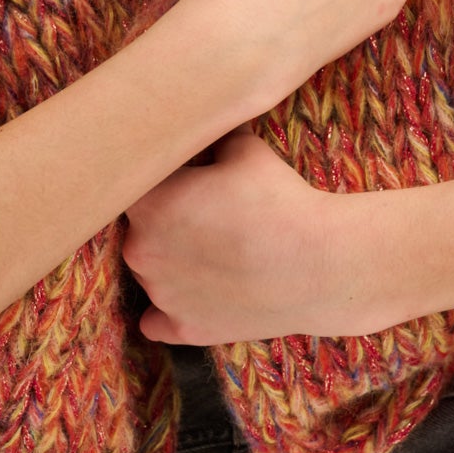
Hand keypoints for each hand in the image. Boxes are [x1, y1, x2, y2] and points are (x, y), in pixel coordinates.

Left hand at [122, 125, 339, 344]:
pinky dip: (171, 309)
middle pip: (140, 230)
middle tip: (207, 215)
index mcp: (149, 204)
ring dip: (171, 263)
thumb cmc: (279, 202)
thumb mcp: (245, 150)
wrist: (317, 265)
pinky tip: (195, 294)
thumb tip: (208, 123)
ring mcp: (160, 295)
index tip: (185, 180)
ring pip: (149, 273)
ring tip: (216, 254)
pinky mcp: (184, 329)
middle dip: (166, 222)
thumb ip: (214, 137)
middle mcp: (141, 252)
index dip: (160, 181)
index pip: (135, 185)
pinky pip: (156, 321)